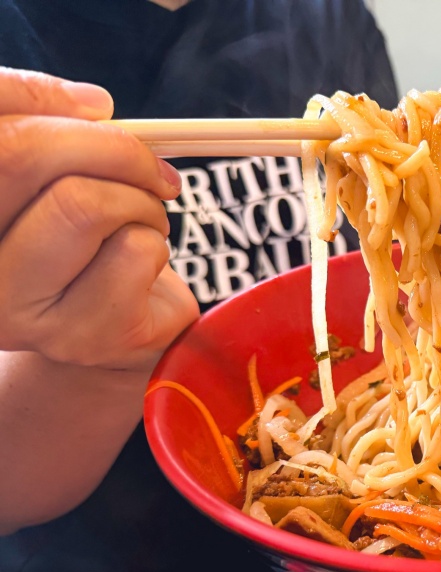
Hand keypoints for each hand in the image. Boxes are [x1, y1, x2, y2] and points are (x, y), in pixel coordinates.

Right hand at [0, 67, 198, 371]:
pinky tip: (143, 263)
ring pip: (85, 204)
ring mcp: (16, 312)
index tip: (97, 110)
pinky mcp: (82, 338)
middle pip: (24, 156)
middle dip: (110, 148)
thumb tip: (95, 107)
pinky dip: (157, 241)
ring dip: (141, 201)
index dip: (38, 99)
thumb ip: (48, 126)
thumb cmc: (80, 239)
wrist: (112, 326)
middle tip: (150, 169)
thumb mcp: (55, 174)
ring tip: (142, 221)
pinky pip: (136, 251)